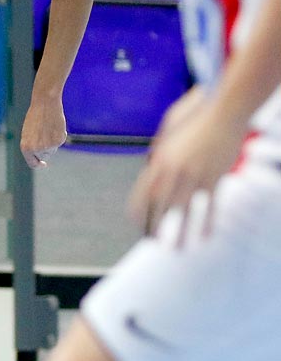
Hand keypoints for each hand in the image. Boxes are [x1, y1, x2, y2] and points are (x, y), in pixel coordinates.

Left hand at [20, 95, 67, 168]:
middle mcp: (36, 149)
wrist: (45, 104)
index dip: (38, 164)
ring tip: (48, 127)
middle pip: (44, 156)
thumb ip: (32, 145)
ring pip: (52, 149)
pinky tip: (55, 125)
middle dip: (45, 148)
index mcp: (26, 147)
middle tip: (44, 133)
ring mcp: (48, 146)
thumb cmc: (35, 116)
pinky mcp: (58, 141)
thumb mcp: (28, 133)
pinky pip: (60, 142)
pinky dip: (59, 135)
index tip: (43, 164)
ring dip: (52, 142)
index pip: (32, 163)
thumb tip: (39, 154)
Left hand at [128, 89, 246, 242]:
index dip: (138, 211)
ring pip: (184, 211)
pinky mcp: (214, 178)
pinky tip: (204, 235)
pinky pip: (209, 205)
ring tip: (177, 249)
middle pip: (160, 206)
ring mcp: (195, 176)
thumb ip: (158, 150)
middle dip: (155, 226)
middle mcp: (175, 171)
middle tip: (152, 241)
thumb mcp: (166, 130)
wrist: (223, 111)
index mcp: (159, 161)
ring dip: (180, 233)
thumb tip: (151, 163)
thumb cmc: (194, 116)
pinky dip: (206, 222)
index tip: (136, 223)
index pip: (143, 193)